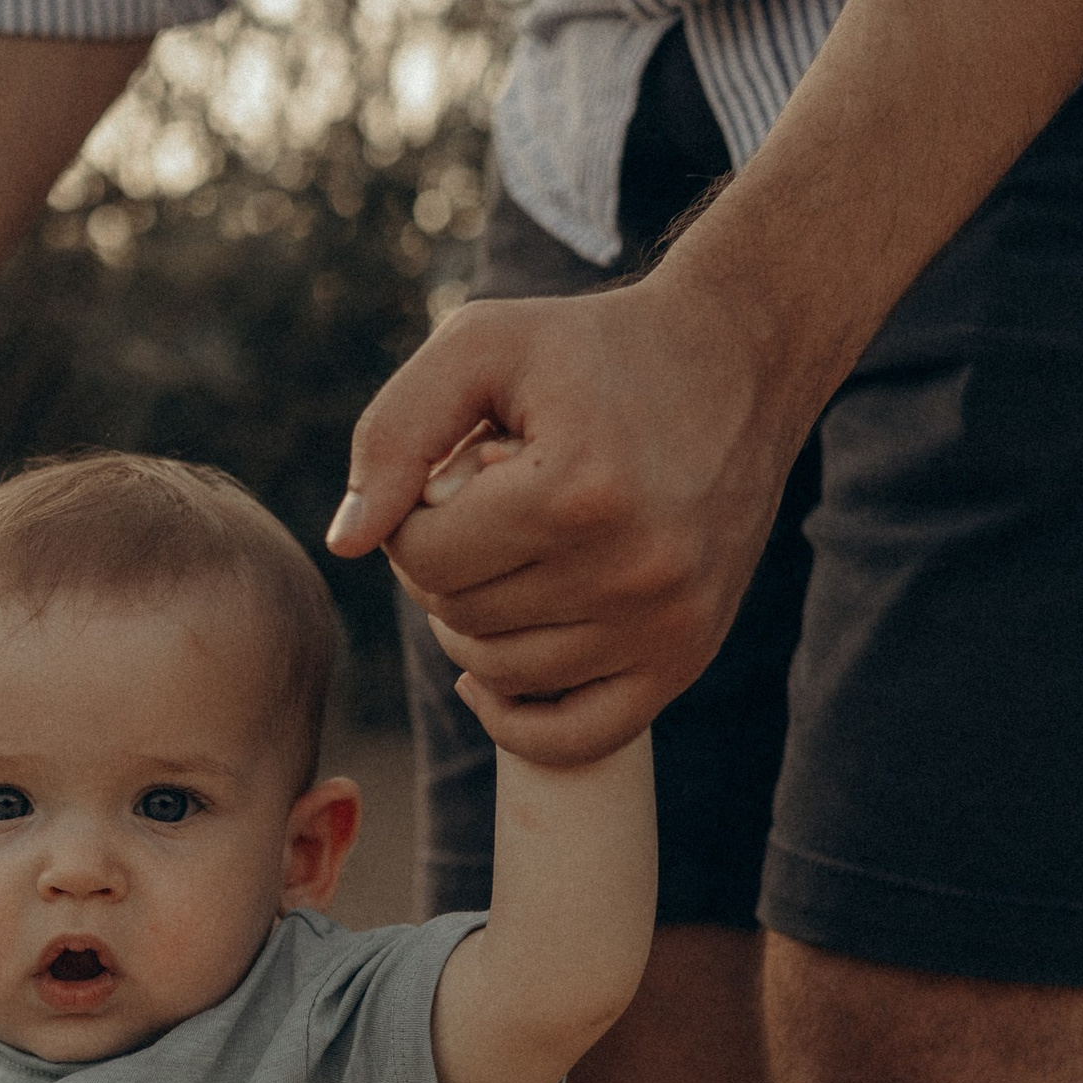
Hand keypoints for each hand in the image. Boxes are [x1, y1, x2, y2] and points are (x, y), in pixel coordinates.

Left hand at [328, 271, 804, 765]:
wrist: (737, 363)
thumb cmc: (592, 349)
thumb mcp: (483, 345)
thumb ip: (395, 432)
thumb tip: (344, 544)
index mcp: (577, 491)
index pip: (423, 555)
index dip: (410, 515)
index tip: (452, 471)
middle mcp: (631, 570)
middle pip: (458, 617)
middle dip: (444, 562)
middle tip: (488, 503)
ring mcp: (666, 624)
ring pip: (501, 674)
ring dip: (475, 622)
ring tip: (513, 550)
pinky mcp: (685, 656)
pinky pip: (574, 738)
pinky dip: (516, 718)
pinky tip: (490, 676)